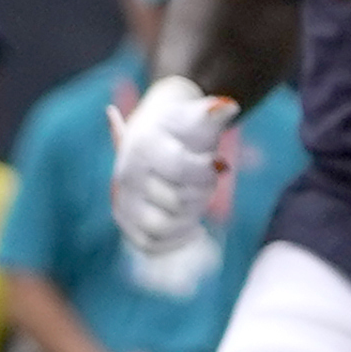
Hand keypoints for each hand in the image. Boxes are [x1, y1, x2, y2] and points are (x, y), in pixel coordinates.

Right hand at [108, 73, 235, 258]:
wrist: (154, 135)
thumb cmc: (181, 127)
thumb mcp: (196, 116)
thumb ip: (212, 113)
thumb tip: (229, 107)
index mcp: (142, 146)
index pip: (181, 169)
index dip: (207, 171)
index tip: (217, 164)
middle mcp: (125, 174)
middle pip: (177, 201)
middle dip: (202, 193)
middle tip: (208, 181)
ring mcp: (122, 199)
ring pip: (162, 226)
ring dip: (189, 217)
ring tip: (198, 202)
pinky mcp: (125, 220)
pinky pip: (150, 244)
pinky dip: (175, 239)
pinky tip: (192, 227)